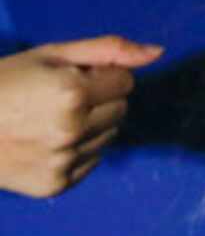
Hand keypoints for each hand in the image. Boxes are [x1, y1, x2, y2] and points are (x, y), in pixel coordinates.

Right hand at [0, 36, 161, 197]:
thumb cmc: (3, 82)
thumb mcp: (51, 55)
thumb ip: (108, 50)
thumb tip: (158, 52)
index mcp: (73, 93)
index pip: (126, 82)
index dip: (100, 76)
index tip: (69, 77)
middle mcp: (72, 130)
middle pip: (121, 109)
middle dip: (98, 100)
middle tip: (54, 99)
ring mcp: (64, 161)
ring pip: (110, 136)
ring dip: (90, 126)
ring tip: (46, 120)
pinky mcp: (55, 185)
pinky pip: (91, 161)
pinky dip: (76, 151)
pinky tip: (42, 142)